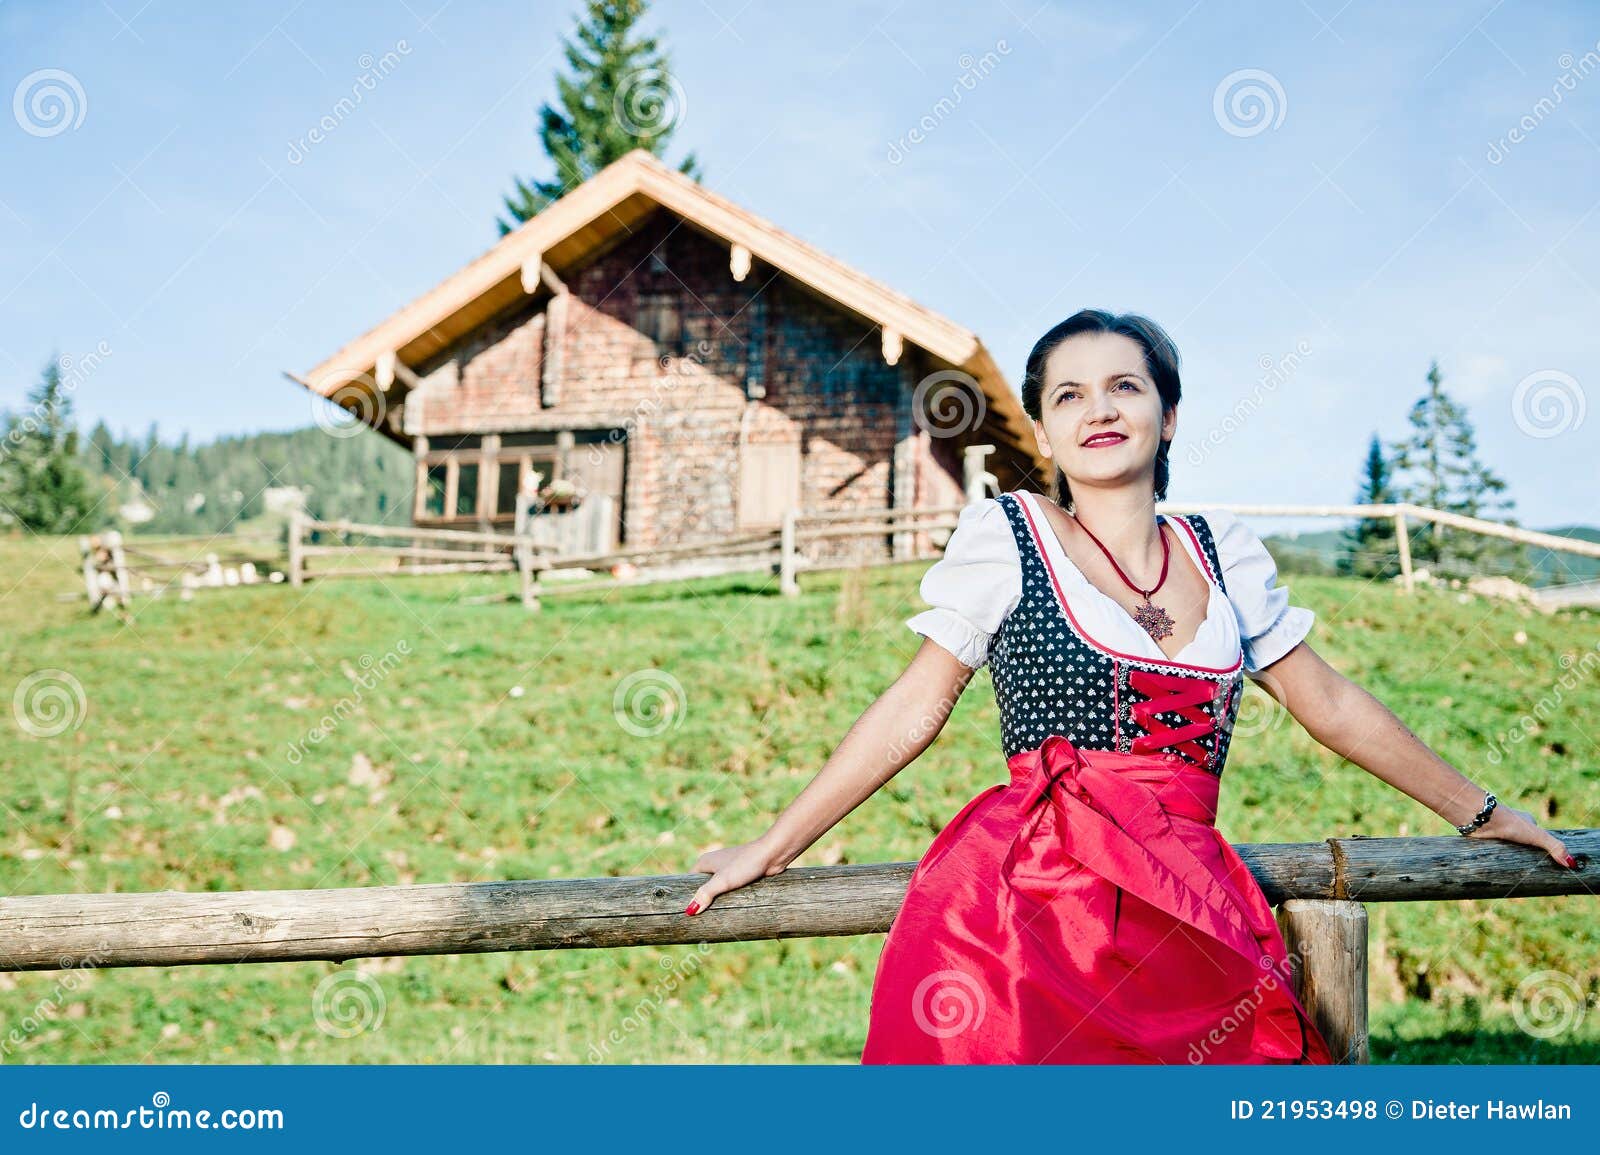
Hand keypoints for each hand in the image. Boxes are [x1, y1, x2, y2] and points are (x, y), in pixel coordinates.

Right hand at [684, 836, 786, 914]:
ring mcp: (728, 869)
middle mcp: (715, 864)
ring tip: (713, 919)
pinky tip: (729, 909)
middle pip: (703, 887)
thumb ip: (706, 894)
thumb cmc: (746, 864)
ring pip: (718, 889)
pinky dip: (729, 898)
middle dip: (703, 901)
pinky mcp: (741, 875)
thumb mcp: (723, 881)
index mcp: (705, 862)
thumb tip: (690, 911)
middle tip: (699, 921)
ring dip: (717, 901)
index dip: (687, 896)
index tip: (685, 912)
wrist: (772, 854)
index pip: (688, 882)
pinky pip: (730, 889)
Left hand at [1465, 801, 1579, 868]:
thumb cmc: (1509, 823)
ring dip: (1512, 860)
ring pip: (1509, 850)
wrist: (1480, 820)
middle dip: (1527, 857)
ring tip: (1518, 877)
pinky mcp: (1488, 841)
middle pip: (1523, 845)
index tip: (1548, 866)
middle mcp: (1512, 827)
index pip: (1538, 838)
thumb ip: (1555, 848)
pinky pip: (1496, 853)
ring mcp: (1499, 833)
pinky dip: (1499, 861)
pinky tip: (1502, 871)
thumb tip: (1571, 864)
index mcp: (1526, 822)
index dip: (1542, 851)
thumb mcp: (1537, 836)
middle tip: (1533, 875)